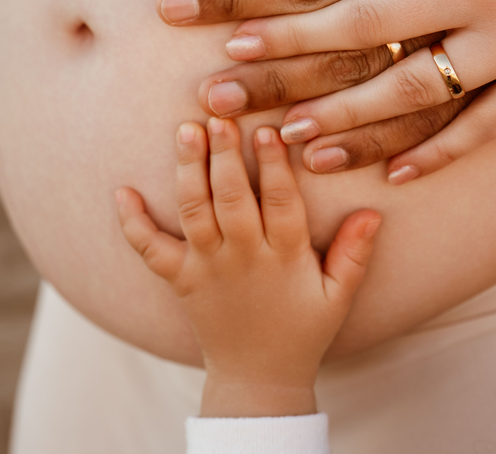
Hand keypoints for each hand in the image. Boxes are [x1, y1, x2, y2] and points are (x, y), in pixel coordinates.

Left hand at [116, 118, 380, 416]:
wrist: (257, 379)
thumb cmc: (303, 331)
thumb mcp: (339, 296)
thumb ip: (355, 253)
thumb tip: (373, 212)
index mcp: (284, 257)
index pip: (281, 203)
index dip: (275, 166)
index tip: (270, 128)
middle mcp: (243, 258)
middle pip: (232, 199)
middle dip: (224, 156)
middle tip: (218, 116)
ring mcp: (207, 268)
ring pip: (195, 213)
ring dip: (189, 171)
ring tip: (186, 131)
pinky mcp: (179, 279)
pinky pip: (151, 250)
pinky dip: (133, 223)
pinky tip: (121, 191)